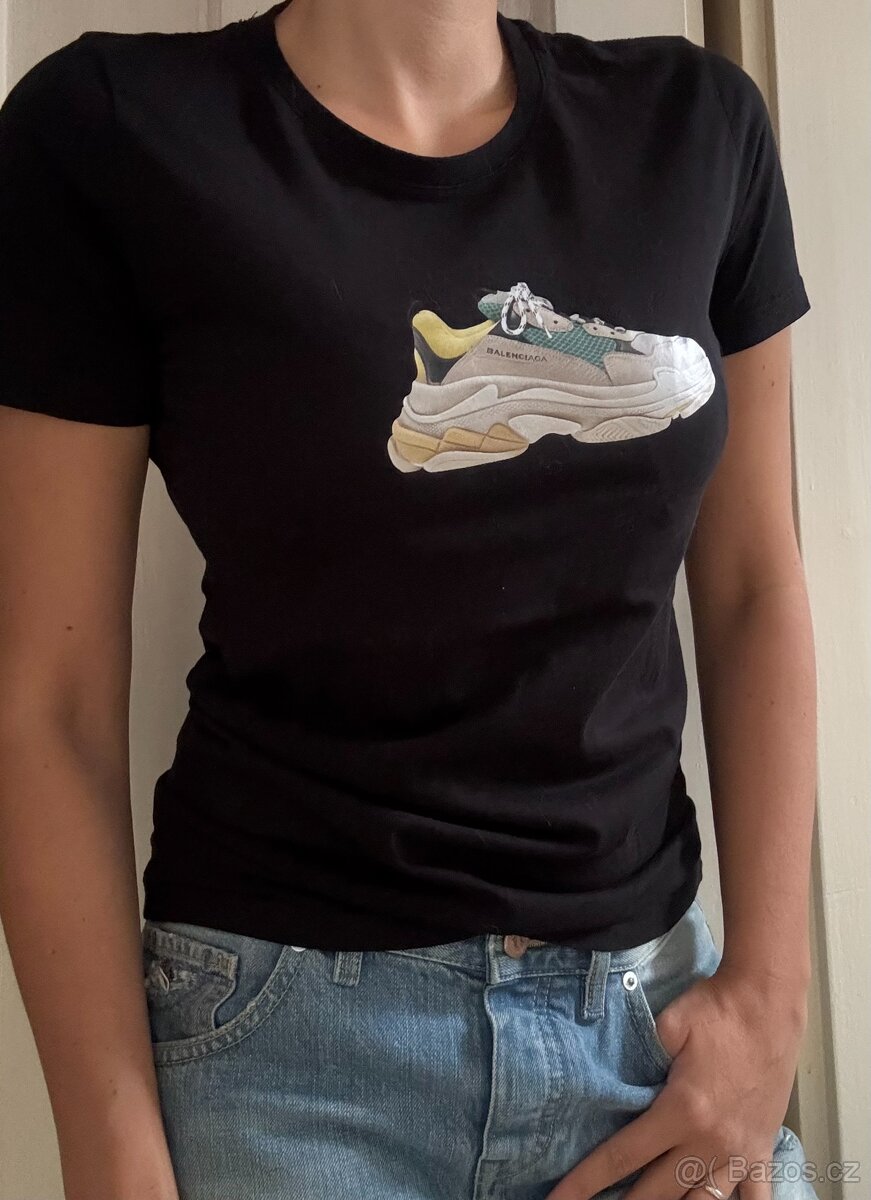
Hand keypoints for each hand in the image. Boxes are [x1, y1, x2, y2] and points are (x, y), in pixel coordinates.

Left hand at [544, 964, 807, 1199]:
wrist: (768, 1003)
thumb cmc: (716, 1010)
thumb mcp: (666, 1024)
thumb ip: (638, 1053)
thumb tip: (611, 1073)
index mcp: (681, 1111)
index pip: (622, 1156)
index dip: (587, 1182)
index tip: (560, 1199)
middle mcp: (711, 1142)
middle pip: (657, 1192)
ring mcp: (740, 1152)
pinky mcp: (762, 1149)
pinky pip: (756, 1199)